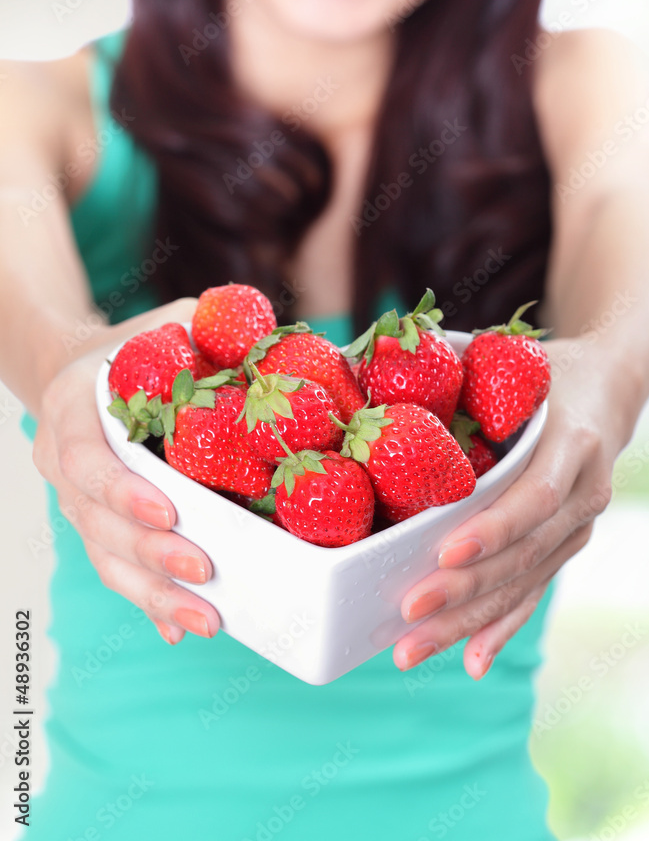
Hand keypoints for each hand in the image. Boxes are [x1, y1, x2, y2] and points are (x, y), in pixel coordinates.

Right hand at [32, 298, 220, 645]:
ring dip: (153, 594)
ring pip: (105, 558)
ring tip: (206, 620)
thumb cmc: (137, 344)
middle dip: (151, 554)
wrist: (82, 367)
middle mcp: (62, 460)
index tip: (170, 513)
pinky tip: (180, 630)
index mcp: (73, 409)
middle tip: (204, 574)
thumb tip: (279, 356)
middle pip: (97, 522)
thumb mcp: (169, 324)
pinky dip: (147, 601)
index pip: (86, 459)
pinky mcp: (95, 525)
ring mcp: (74, 501)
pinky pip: (115, 569)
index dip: (124, 492)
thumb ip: (206, 335)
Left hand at [392, 339, 631, 678]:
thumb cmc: (545, 371)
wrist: (607, 389)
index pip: (536, 498)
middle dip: (464, 588)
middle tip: (407, 611)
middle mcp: (585, 494)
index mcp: (574, 444)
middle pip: (523, 554)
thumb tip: (368, 368)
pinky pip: (532, 594)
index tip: (444, 553)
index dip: (493, 529)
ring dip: (468, 621)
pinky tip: (471, 662)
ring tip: (412, 648)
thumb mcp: (513, 359)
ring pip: (522, 584)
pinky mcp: (564, 547)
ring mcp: (578, 529)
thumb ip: (457, 367)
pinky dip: (501, 628)